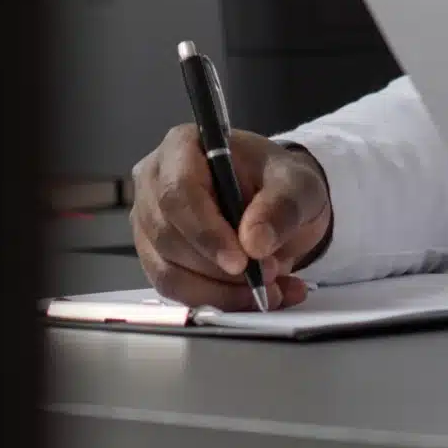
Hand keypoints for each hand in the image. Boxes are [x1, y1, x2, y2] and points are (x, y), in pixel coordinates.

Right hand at [129, 126, 332, 308]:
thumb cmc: (279, 183)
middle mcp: (155, 181)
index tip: (241, 261)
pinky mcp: (155, 256)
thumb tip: (254, 241)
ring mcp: (149, 221)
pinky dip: (216, 301)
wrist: (277, 205)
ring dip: (221, 291)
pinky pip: (175, 290)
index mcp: (183, 146)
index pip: (178, 191)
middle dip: (219, 267)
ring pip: (169, 270)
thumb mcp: (297, 185)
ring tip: (271, 288)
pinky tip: (255, 298)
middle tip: (269, 275)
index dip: (206, 231)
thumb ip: (282, 206)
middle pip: (169, 235)